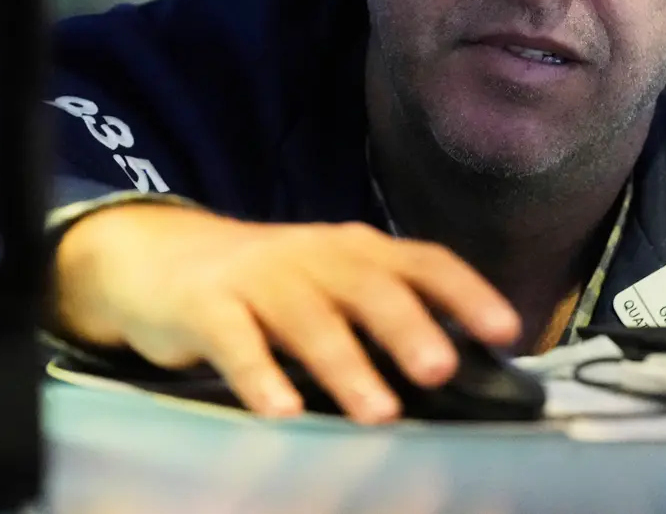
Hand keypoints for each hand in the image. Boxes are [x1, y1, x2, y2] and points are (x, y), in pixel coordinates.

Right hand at [53, 204, 519, 423]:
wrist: (158, 256)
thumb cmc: (267, 285)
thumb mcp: (330, 284)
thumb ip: (384, 314)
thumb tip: (460, 370)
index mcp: (356, 251)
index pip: (421, 261)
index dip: (466, 292)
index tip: (507, 332)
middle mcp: (314, 257)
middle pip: (367, 286)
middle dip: (407, 327)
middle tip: (441, 370)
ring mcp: (259, 278)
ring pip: (307, 318)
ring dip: (345, 364)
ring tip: (379, 414)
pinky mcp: (206, 306)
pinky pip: (235, 342)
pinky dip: (260, 376)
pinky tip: (283, 413)